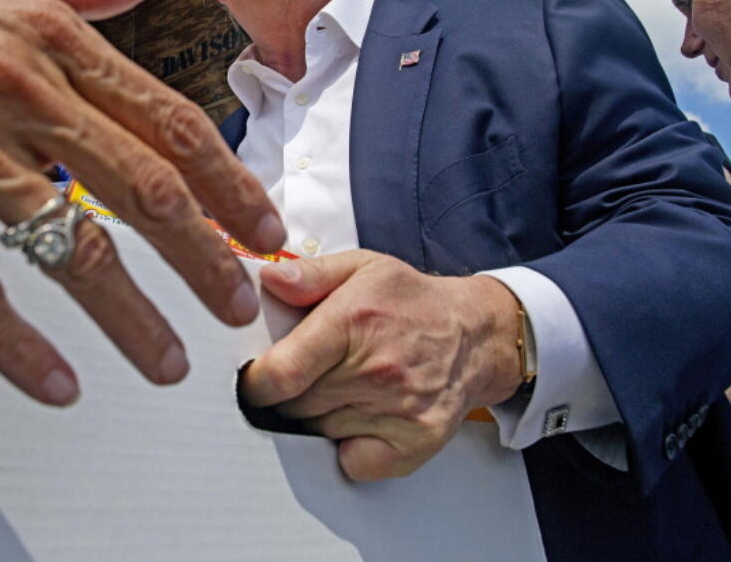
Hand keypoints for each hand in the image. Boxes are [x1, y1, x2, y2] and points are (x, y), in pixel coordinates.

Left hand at [241, 250, 522, 479]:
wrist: (475, 335)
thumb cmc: (412, 302)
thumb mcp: (361, 268)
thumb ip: (309, 274)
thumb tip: (269, 280)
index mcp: (355, 320)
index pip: (283, 372)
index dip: (256, 382)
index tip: (255, 379)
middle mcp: (377, 369)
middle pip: (296, 405)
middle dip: (287, 395)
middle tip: (303, 376)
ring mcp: (399, 409)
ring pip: (320, 431)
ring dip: (317, 417)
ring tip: (339, 388)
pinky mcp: (415, 441)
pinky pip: (355, 462)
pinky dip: (348, 448)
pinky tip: (359, 418)